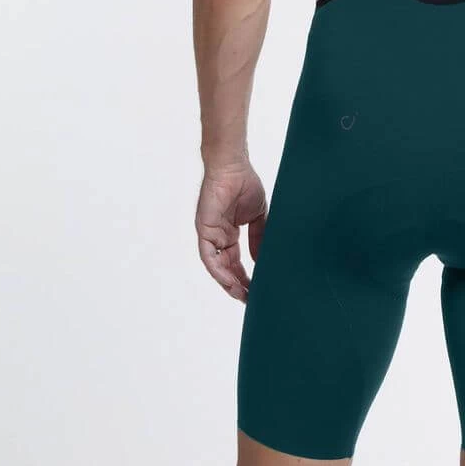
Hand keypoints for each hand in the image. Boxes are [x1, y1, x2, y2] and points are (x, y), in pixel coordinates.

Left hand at [195, 160, 267, 301]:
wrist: (234, 166)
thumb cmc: (245, 184)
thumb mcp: (258, 216)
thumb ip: (259, 237)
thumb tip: (261, 260)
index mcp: (229, 234)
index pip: (235, 262)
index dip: (245, 277)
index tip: (257, 289)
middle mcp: (218, 237)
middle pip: (226, 268)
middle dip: (237, 285)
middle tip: (250, 299)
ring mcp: (209, 234)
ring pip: (216, 266)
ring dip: (227, 282)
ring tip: (241, 295)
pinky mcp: (203, 229)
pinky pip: (208, 255)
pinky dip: (218, 269)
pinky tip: (229, 280)